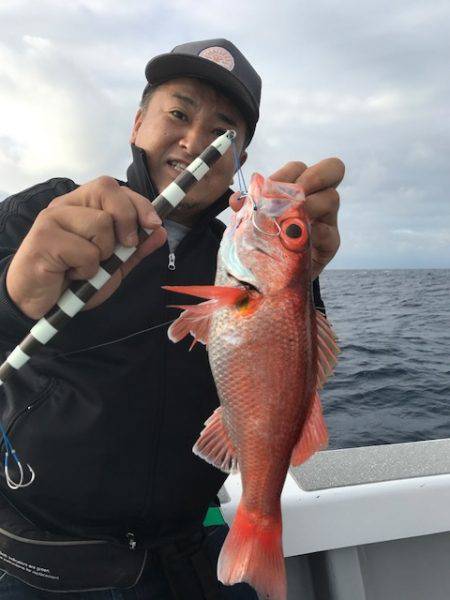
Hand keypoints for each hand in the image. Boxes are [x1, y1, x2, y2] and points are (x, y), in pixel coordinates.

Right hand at [6, 176, 166, 318]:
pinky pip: (85, 251)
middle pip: (108, 191)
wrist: (42, 305)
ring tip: (85, 267)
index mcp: (82, 206)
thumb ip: (135, 249)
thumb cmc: (75, 282)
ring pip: (100, 223)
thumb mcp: (113, 266)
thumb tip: (160, 232)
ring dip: (103, 255)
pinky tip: (72, 275)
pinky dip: (88, 271)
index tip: (154, 224)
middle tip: (124, 247)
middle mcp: (66, 205)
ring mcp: (52, 219)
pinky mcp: (43, 238)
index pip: (115, 189)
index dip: (140, 203)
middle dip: (127, 219)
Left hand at [229, 158, 343, 279]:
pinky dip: (311, 232)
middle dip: (313, 177)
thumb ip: (247, 209)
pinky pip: (328, 231)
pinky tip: (294, 239)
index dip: (286, 174)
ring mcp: (327, 219)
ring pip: (331, 198)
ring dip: (308, 205)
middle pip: (332, 169)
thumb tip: (235, 200)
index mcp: (299, 188)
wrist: (275, 275)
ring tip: (288, 218)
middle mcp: (318, 198)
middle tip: (294, 194)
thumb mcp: (254, 222)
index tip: (269, 189)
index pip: (299, 168)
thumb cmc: (265, 242)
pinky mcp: (330, 243)